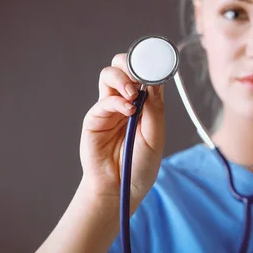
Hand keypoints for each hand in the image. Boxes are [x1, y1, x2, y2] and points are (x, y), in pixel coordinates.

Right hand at [79, 53, 165, 211]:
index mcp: (144, 103)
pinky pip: (104, 101)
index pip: (144, 73)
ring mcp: (108, 109)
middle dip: (131, 63)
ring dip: (122, 77)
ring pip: (108, 75)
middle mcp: (125, 101)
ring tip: (132, 93)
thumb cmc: (140, 165)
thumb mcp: (156, 137)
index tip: (158, 63)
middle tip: (140, 76)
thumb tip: (154, 81)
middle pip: (122, 66)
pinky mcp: (94, 119)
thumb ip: (155, 108)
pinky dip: (117, 101)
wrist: (121, 189)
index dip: (149, 65)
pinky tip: (128, 110)